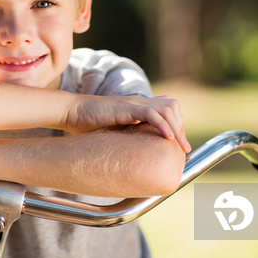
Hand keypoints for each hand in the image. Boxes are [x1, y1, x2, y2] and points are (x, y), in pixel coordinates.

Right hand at [65, 95, 190, 152]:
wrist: (72, 112)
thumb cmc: (88, 125)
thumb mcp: (114, 131)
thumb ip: (127, 136)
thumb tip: (136, 156)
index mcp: (138, 106)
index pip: (168, 109)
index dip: (177, 125)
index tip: (178, 145)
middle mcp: (139, 102)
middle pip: (173, 108)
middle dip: (182, 128)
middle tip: (184, 149)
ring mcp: (134, 104)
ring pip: (167, 110)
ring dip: (177, 129)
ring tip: (181, 147)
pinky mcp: (126, 108)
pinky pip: (151, 113)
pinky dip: (163, 125)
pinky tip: (168, 138)